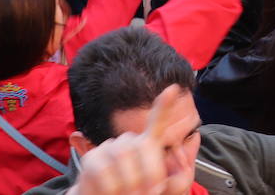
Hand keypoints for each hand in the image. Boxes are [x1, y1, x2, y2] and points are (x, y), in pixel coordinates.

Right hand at [72, 86, 193, 194]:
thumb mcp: (166, 192)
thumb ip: (178, 180)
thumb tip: (182, 166)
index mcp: (148, 146)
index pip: (158, 122)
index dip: (165, 106)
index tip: (173, 89)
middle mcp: (128, 142)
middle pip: (142, 145)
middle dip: (150, 174)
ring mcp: (109, 148)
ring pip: (123, 155)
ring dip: (130, 184)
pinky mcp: (91, 160)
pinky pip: (103, 170)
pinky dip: (111, 189)